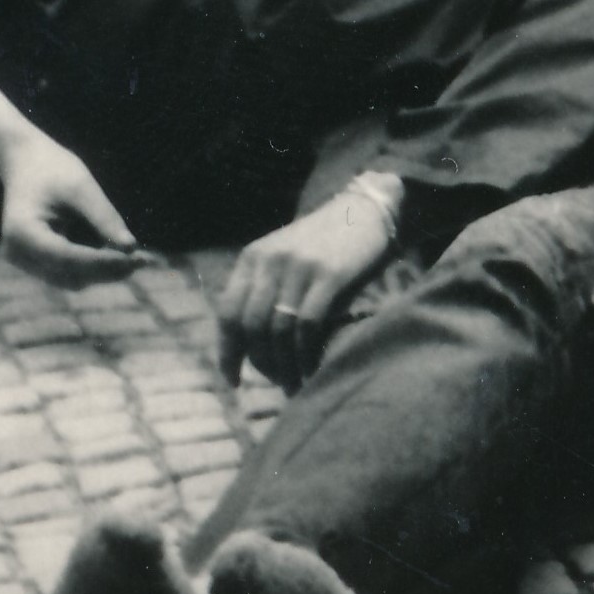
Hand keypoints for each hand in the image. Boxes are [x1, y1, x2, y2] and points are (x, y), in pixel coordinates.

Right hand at [0, 129, 142, 284]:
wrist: (24, 161)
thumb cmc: (53, 168)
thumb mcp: (81, 186)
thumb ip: (104, 218)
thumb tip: (131, 248)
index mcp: (22, 233)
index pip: (67, 257)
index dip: (103, 261)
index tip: (136, 258)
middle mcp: (18, 254)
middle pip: (70, 273)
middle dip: (109, 269)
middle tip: (148, 260)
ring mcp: (24, 262)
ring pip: (72, 278)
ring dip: (105, 271)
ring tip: (141, 259)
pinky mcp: (36, 263)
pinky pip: (69, 273)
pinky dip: (94, 266)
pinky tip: (121, 256)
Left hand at [217, 176, 401, 391]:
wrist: (367, 209)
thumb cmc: (325, 243)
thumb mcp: (284, 256)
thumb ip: (264, 289)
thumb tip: (247, 345)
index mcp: (254, 257)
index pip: (228, 312)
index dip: (227, 351)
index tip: (232, 381)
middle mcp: (271, 260)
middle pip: (252, 326)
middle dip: (261, 363)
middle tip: (277, 382)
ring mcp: (300, 266)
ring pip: (279, 330)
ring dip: (284, 366)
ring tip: (295, 384)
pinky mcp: (330, 275)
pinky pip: (308, 326)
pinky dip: (307, 355)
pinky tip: (312, 369)